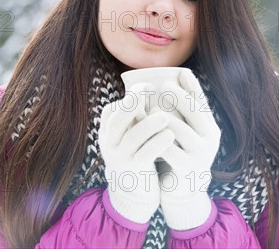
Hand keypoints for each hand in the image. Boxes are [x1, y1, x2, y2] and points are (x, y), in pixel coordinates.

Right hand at [98, 82, 174, 222]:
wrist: (134, 193)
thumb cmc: (136, 154)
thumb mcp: (130, 135)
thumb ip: (136, 115)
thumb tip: (150, 85)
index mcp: (108, 132)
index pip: (112, 110)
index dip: (129, 97)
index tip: (146, 85)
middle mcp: (110, 144)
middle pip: (117, 121)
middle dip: (132, 103)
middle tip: (149, 90)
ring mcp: (120, 158)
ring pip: (132, 138)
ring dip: (148, 124)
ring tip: (165, 116)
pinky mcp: (134, 171)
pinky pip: (144, 155)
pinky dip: (156, 143)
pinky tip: (170, 135)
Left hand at [156, 69, 220, 229]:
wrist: (184, 189)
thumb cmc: (181, 153)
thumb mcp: (188, 132)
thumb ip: (184, 113)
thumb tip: (175, 80)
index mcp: (210, 127)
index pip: (203, 103)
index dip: (193, 87)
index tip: (181, 72)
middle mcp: (210, 139)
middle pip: (194, 111)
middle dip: (179, 96)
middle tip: (164, 85)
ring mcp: (201, 153)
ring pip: (179, 129)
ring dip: (162, 117)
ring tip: (149, 109)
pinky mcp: (187, 167)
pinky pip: (168, 149)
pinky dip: (155, 139)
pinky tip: (145, 134)